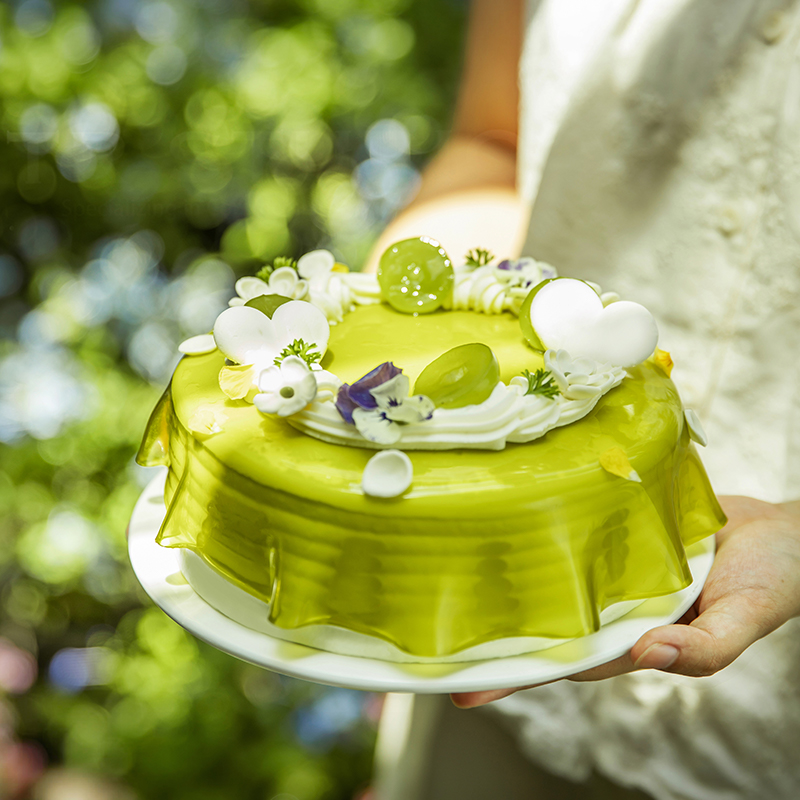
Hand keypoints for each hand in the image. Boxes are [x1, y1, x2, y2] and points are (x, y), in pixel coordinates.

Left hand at [452, 495, 799, 707]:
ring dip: (511, 580)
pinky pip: (576, 533)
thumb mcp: (745, 618)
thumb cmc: (771, 580)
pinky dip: (546, 533)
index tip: (465, 687)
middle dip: (494, 631)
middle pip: (545, 621)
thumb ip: (704, 648)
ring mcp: (613, 566)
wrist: (784, 531)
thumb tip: (649, 654)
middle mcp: (614, 604)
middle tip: (432, 630)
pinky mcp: (617, 529)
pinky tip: (510, 523)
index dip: (517, 676)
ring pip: (553, 576)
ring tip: (452, 575)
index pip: (565, 661)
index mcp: (636, 637)